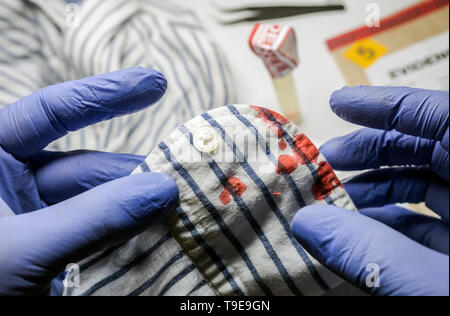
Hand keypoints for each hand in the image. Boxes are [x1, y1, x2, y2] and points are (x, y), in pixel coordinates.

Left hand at [0, 68, 178, 295]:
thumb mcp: (24, 249)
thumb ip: (93, 219)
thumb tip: (163, 190)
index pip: (50, 113)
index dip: (104, 94)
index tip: (156, 83)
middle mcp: (13, 184)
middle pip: (86, 167)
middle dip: (134, 173)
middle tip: (181, 176)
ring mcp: (35, 219)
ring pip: (97, 203)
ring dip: (136, 207)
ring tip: (177, 209)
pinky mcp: (53, 250)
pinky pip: (97, 233)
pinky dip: (126, 234)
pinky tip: (156, 232)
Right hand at [292, 86, 448, 295]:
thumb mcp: (439, 291)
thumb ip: (372, 258)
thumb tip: (308, 224)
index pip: (438, 116)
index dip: (384, 107)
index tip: (337, 105)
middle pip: (430, 146)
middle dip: (373, 152)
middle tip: (326, 163)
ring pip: (432, 184)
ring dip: (380, 191)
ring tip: (337, 205)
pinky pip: (438, 221)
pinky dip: (398, 224)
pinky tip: (364, 235)